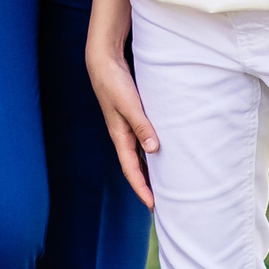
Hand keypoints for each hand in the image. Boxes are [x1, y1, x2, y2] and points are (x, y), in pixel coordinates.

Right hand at [86, 44, 158, 206]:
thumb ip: (141, 125)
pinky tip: (161, 153)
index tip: (153, 206)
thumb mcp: (129, 104)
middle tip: (162, 203)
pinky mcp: (132, 117)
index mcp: (120, 136)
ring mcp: (127, 127)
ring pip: (140, 156)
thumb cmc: (114, 82)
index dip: (142, 189)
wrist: (104, 62)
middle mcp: (123, 135)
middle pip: (135, 168)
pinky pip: (142, 141)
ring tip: (164, 184)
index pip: (131, 170)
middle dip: (146, 186)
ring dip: (150, 170)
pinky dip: (151, 152)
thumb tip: (153, 149)